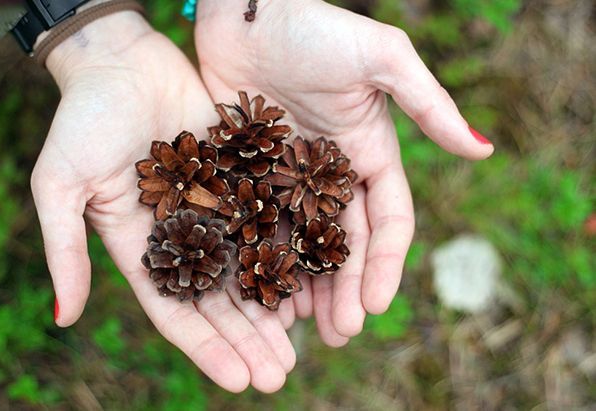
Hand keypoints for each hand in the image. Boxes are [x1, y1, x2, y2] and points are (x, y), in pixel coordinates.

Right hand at [31, 11, 292, 392]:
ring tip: (303, 342)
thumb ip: (64, 249)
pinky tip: (312, 278)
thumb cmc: (82, 119)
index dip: (206, 347)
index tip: (239, 381)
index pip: (176, 310)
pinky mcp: (239, 176)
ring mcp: (213, 207)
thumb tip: (63, 318)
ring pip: (249, 265)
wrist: (120, 59)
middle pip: (220, 298)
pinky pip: (267, 219)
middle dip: (249, 338)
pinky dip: (287, 250)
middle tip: (281, 375)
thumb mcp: (60, 185)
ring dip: (273, 305)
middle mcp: (182, 234)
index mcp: (142, 246)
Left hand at [195, 0, 493, 345]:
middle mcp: (331, 172)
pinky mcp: (248, 173)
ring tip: (298, 328)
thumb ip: (427, 106)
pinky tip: (256, 290)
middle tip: (339, 334)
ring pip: (301, 243)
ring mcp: (288, 177)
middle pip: (343, 243)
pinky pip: (257, 225)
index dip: (383, 263)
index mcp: (368, 153)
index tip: (374, 304)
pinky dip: (260, 258)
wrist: (247, 8)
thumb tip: (483, 150)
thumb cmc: (315, 26)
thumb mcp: (382, 59)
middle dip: (344, 290)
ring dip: (304, 286)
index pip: (387, 220)